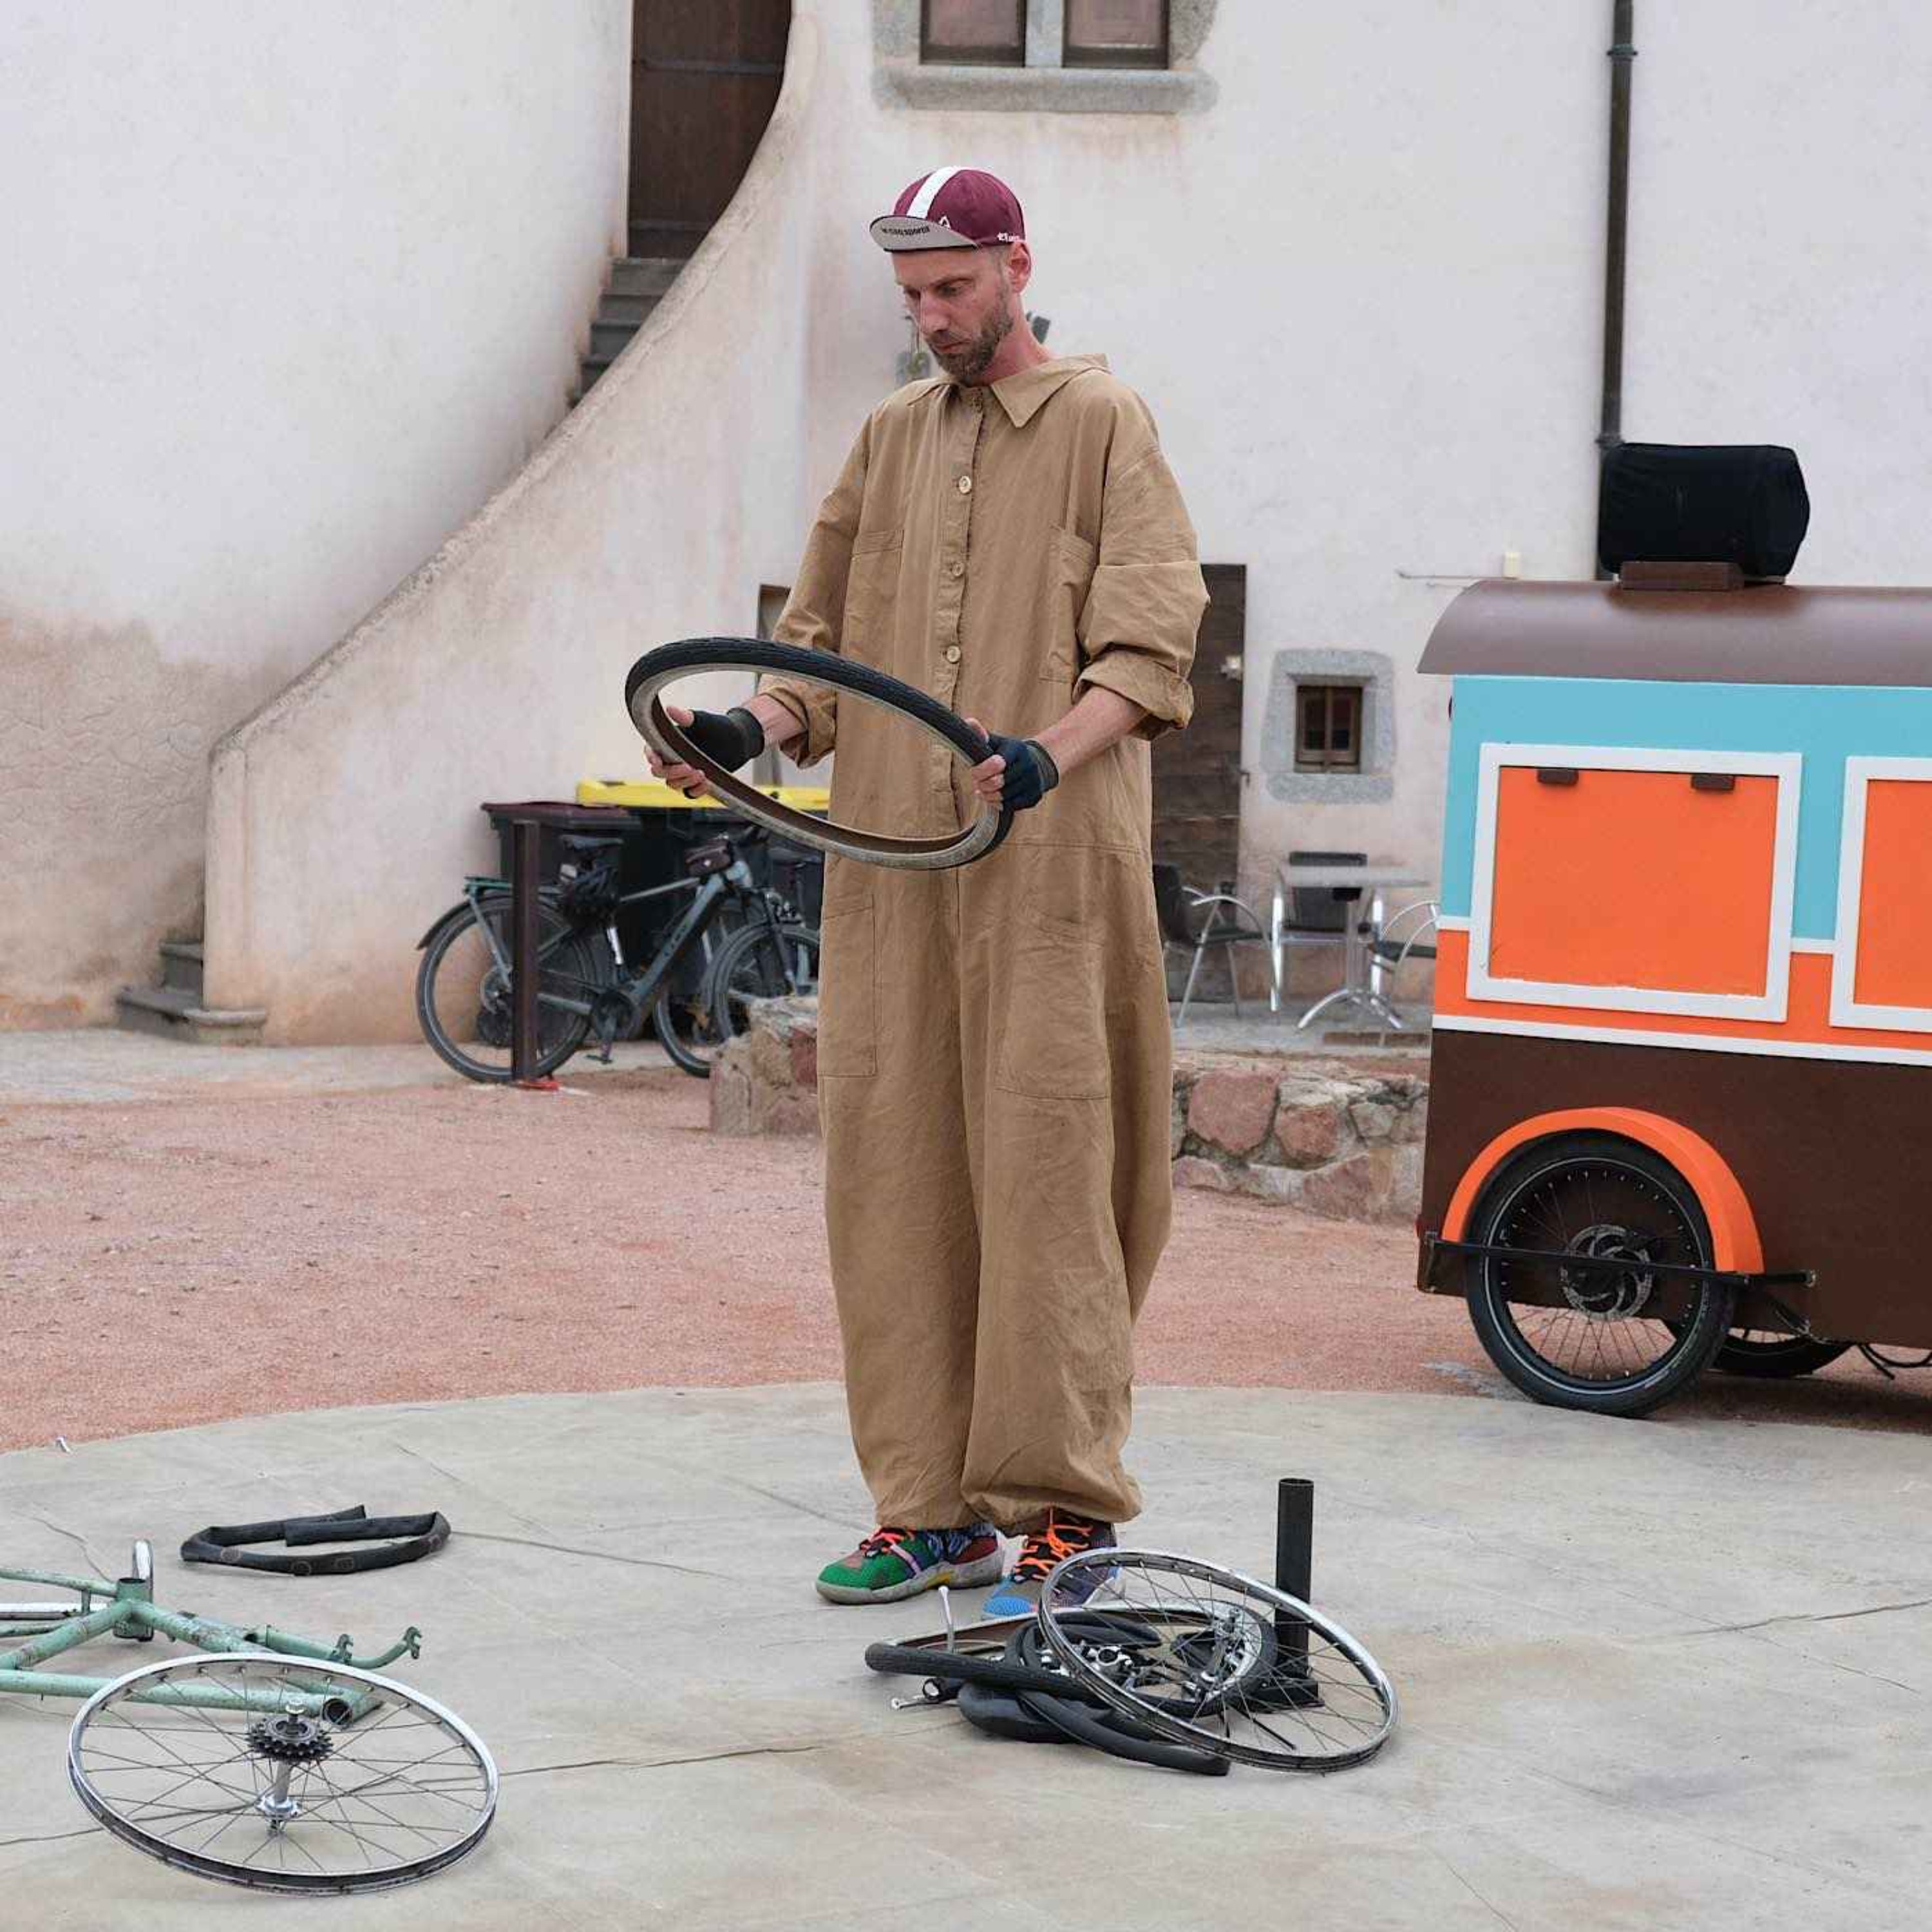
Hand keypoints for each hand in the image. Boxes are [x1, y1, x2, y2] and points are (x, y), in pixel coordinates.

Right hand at [645, 704, 764, 799]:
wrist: (738, 740)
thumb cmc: (717, 727)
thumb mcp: (702, 721)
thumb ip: (686, 717)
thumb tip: (670, 709)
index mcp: (668, 743)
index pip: (651, 751)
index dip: (651, 757)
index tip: (656, 760)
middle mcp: (673, 759)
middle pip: (660, 772)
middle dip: (671, 772)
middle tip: (688, 767)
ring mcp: (684, 772)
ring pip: (674, 784)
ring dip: (685, 781)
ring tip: (702, 774)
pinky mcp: (696, 783)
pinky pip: (690, 792)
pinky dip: (696, 790)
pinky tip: (707, 783)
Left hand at [965, 718, 1059, 812]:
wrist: (1037, 764)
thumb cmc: (1008, 754)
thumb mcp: (996, 743)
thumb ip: (981, 735)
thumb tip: (967, 721)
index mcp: (1017, 749)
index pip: (996, 763)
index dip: (980, 771)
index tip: (973, 772)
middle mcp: (1029, 765)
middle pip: (997, 783)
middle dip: (982, 785)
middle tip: (977, 783)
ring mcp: (1034, 782)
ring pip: (1003, 797)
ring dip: (988, 796)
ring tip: (983, 791)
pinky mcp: (1035, 797)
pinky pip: (1011, 806)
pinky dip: (999, 804)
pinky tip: (995, 798)